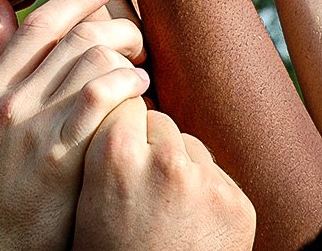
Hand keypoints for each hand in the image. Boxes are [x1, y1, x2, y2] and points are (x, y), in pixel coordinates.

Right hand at [0, 0, 147, 250]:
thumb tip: (4, 60)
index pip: (36, 28)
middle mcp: (7, 104)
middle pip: (71, 38)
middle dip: (111, 28)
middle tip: (134, 36)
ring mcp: (31, 128)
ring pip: (90, 61)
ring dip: (124, 57)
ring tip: (140, 69)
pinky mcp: (58, 157)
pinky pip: (101, 99)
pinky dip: (127, 85)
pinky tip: (140, 92)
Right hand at [74, 99, 255, 250]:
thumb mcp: (85, 200)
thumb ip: (101, 150)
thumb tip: (114, 99)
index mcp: (115, 155)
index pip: (121, 100)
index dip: (117, 123)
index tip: (115, 138)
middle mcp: (165, 159)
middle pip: (158, 120)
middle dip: (149, 144)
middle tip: (138, 184)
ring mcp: (205, 181)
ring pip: (189, 145)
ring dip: (179, 165)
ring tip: (162, 208)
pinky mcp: (236, 202)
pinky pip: (215, 176)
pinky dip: (204, 193)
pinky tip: (187, 223)